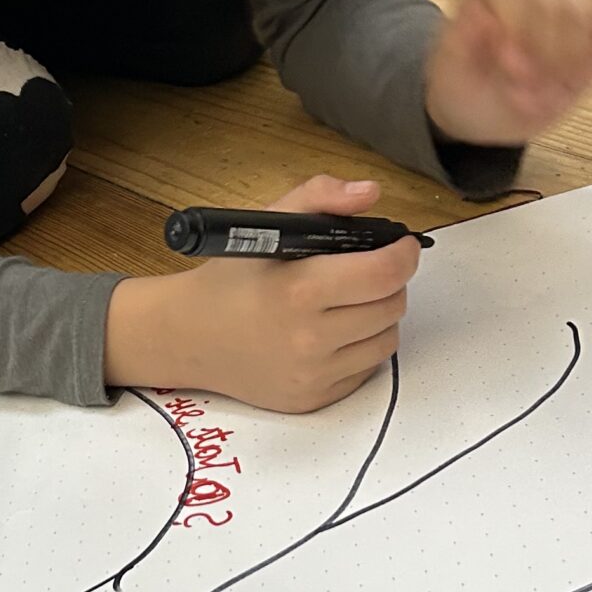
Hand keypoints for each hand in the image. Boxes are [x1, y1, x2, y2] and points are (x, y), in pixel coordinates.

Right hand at [104, 175, 421, 412]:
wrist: (189, 336)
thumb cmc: (230, 279)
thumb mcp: (267, 224)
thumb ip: (321, 197)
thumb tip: (370, 192)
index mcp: (299, 290)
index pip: (384, 273)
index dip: (402, 254)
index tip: (400, 245)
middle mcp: (308, 338)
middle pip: (392, 306)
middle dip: (390, 282)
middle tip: (370, 271)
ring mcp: (312, 374)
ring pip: (387, 340)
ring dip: (380, 316)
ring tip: (351, 300)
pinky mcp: (314, 399)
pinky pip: (366, 369)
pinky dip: (361, 347)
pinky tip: (334, 331)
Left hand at [424, 0, 591, 145]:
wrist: (476, 110)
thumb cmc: (460, 86)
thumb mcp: (447, 70)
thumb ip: (461, 41)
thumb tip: (484, 17)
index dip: (520, 25)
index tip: (508, 66)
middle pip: (560, 3)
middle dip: (548, 57)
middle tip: (523, 94)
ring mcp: (566, 8)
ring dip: (575, 64)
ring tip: (550, 97)